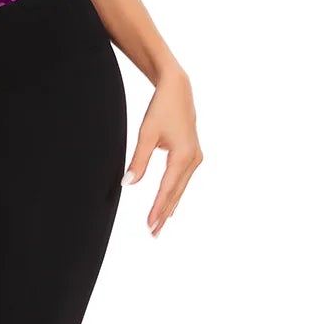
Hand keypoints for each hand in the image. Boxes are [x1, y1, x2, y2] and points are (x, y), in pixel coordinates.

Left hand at [122, 66, 201, 236]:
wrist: (177, 89)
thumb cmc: (161, 109)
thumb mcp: (146, 134)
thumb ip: (138, 160)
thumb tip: (128, 184)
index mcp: (183, 156)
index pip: (167, 189)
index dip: (157, 208)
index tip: (149, 225)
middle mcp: (193, 159)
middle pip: (176, 193)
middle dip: (163, 214)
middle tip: (152, 234)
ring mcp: (195, 158)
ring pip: (180, 188)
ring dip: (169, 206)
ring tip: (158, 226)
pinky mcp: (193, 155)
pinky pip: (182, 180)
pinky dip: (174, 194)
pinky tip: (169, 208)